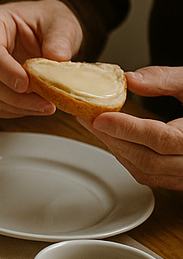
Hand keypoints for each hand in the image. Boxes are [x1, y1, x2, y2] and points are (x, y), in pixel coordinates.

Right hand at [0, 0, 83, 117]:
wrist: (47, 31)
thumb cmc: (48, 21)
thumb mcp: (61, 22)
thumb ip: (60, 39)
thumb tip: (58, 59)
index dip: (4, 68)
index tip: (25, 84)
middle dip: (11, 94)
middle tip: (43, 102)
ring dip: (14, 106)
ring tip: (45, 106)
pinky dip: (15, 110)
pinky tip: (36, 107)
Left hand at [82, 66, 182, 189]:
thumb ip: (167, 79)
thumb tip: (129, 79)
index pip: (162, 139)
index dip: (128, 129)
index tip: (101, 117)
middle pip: (148, 159)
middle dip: (113, 138)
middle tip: (86, 116)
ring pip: (147, 172)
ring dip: (117, 149)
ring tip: (95, 125)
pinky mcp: (182, 179)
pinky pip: (151, 176)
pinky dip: (129, 158)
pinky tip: (114, 139)